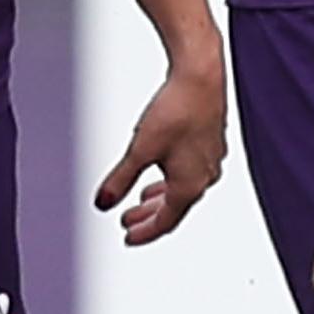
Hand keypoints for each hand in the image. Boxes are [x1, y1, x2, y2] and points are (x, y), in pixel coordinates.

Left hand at [93, 42, 227, 245]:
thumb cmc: (176, 109)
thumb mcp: (139, 149)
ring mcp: (211, 159)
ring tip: (143, 197)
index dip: (144, 233)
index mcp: (190, 185)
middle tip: (128, 221)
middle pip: (175, 207)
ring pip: (184, 188)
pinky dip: (172, 178)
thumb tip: (103, 203)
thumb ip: (120, 180)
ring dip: (161, 197)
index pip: (165, 222)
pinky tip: (163, 169)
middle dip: (149, 216)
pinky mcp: (210, 142)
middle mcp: (205, 176)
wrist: (201, 76)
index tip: (128, 237)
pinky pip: (190, 171)